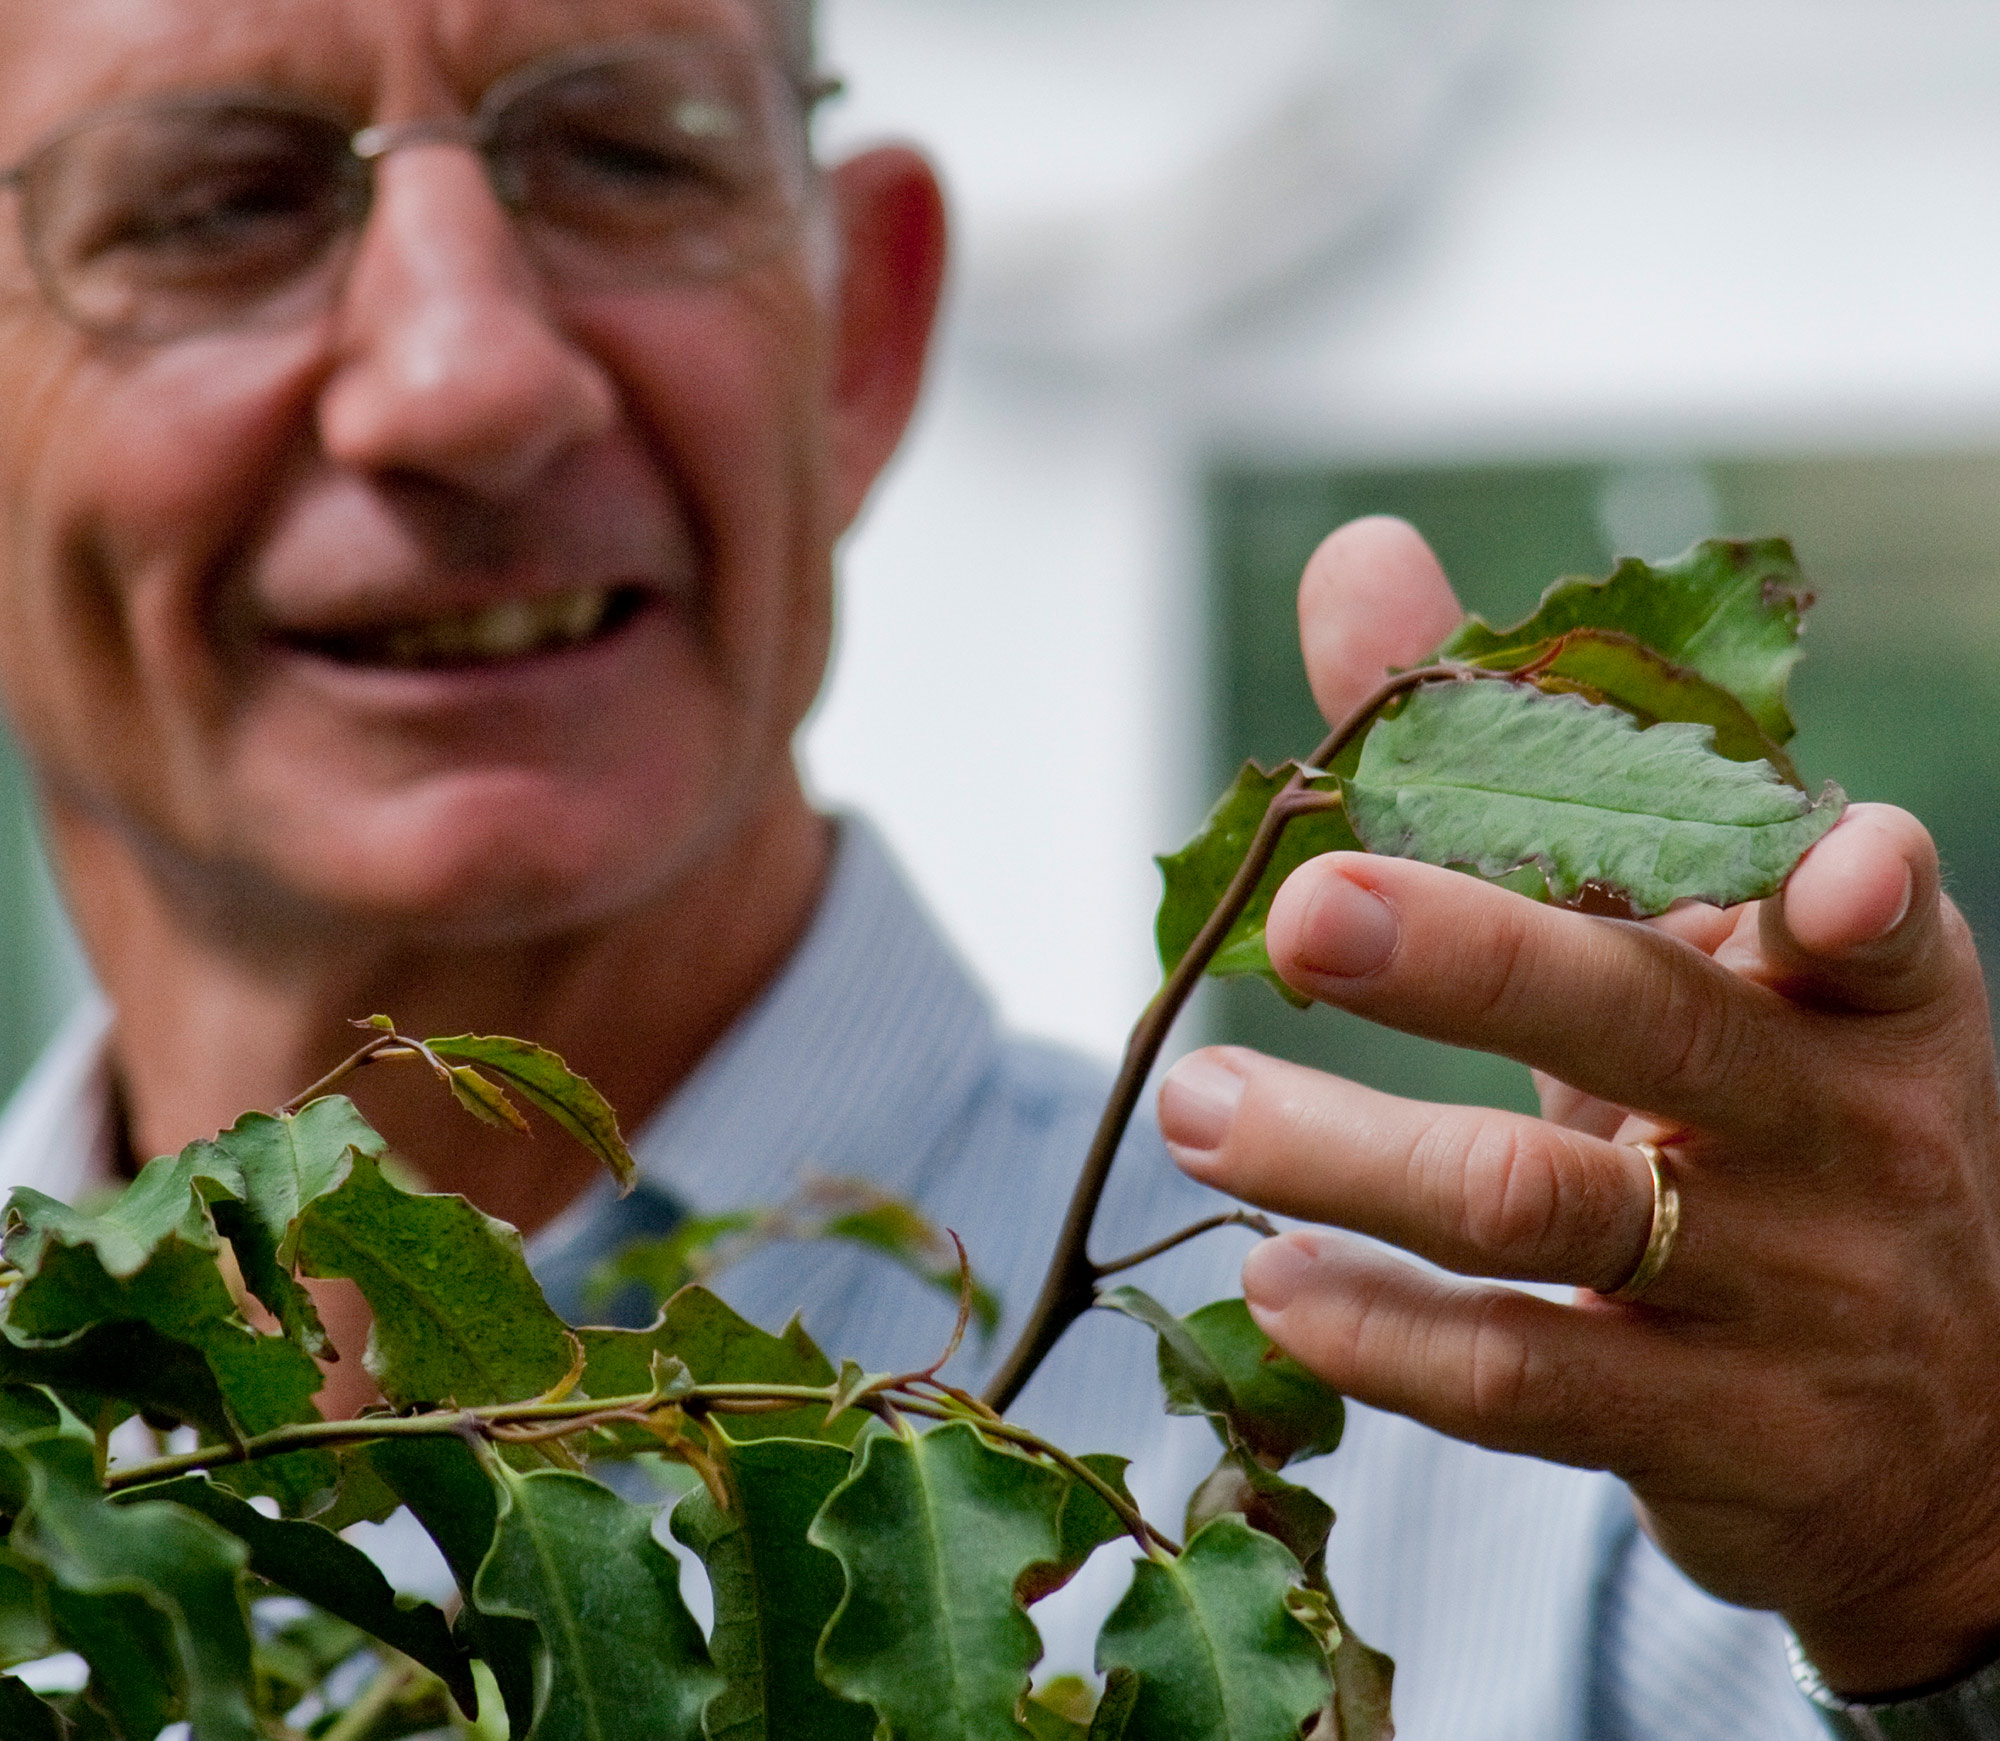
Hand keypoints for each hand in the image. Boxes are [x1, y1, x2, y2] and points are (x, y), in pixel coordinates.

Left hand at [1159, 517, 1999, 1696]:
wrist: (1935, 1436)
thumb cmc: (1768, 1130)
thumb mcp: (1686, 955)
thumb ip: (1527, 759)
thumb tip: (1356, 552)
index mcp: (1858, 989)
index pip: (1866, 917)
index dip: (1851, 885)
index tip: (1818, 872)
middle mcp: (1836, 1130)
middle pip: (1650, 1024)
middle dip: (1474, 962)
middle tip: (1307, 914)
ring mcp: (1778, 1291)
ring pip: (1547, 1206)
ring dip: (1352, 1159)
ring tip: (1197, 1111)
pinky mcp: (1707, 1432)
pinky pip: (1527, 1378)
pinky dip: (1388, 1333)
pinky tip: (1273, 1282)